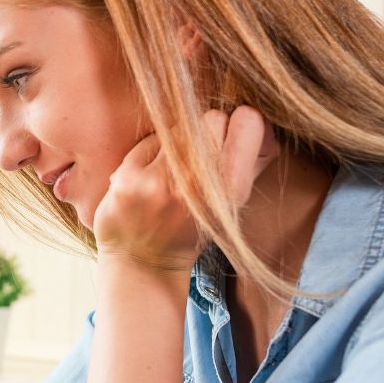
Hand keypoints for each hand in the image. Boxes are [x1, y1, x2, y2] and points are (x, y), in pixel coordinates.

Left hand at [93, 106, 277, 271]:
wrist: (144, 265)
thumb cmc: (191, 230)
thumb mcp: (230, 205)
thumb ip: (248, 163)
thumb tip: (256, 118)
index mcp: (231, 193)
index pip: (249, 122)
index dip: (242, 123)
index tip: (234, 134)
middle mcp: (196, 185)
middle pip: (212, 118)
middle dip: (208, 131)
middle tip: (200, 154)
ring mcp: (158, 181)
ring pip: (178, 127)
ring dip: (178, 142)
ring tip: (173, 170)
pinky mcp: (127, 178)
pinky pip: (149, 140)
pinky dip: (151, 153)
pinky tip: (150, 176)